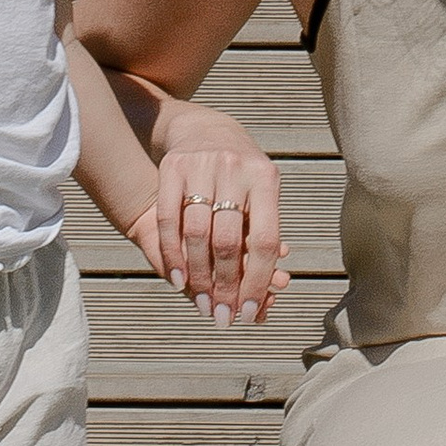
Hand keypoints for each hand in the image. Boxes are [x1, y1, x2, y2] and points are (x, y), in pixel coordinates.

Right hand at [148, 116, 290, 326]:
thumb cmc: (240, 175)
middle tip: (223, 316)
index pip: (264, 239)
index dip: (258, 279)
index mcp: (266, 179)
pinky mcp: (173, 167)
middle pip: (228, 241)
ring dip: (199, 277)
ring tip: (203, 303)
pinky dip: (172, 254)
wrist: (205, 129)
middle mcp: (235, 169)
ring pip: (197, 234)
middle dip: (226, 286)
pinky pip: (169, 220)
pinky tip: (178, 279)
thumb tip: (275, 284)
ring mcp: (202, 166)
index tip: (250, 310)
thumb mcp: (260, 193)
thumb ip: (261, 234)